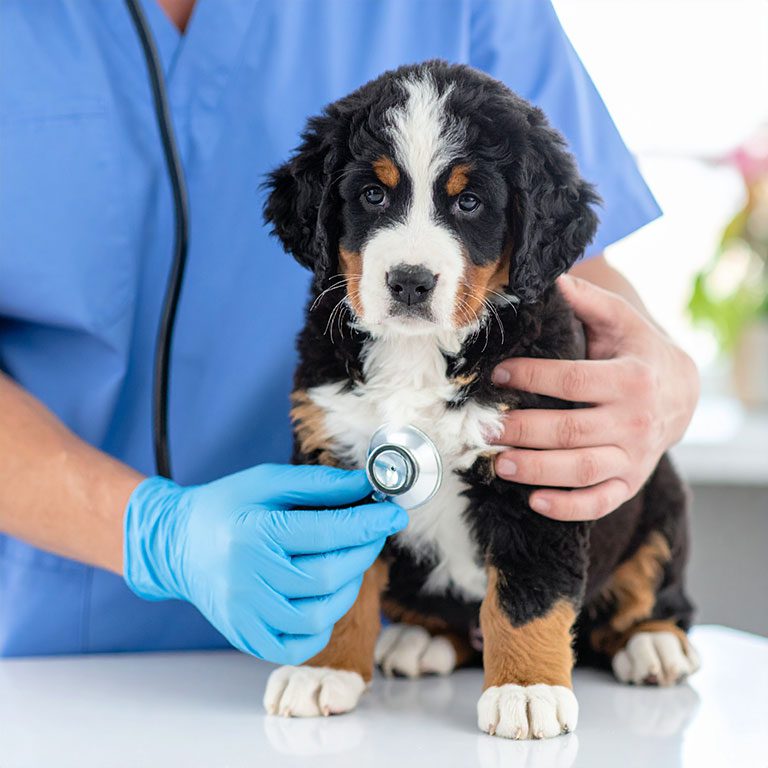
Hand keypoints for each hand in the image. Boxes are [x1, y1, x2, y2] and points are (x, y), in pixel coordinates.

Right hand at [123, 464, 406, 663]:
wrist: (177, 543)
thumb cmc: (227, 506)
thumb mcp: (268, 481)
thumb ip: (319, 483)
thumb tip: (367, 486)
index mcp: (252, 532)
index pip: (325, 532)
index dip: (368, 525)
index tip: (394, 515)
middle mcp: (246, 577)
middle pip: (326, 575)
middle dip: (362, 552)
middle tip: (373, 534)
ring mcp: (243, 612)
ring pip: (317, 614)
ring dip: (347, 588)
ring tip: (347, 564)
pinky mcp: (244, 635)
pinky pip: (296, 645)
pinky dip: (321, 626)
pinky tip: (324, 597)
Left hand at [492, 274, 698, 520]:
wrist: (682, 394)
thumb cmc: (639, 353)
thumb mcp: (622, 323)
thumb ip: (592, 302)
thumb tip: (556, 278)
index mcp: (631, 379)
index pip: (572, 380)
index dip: (531, 378)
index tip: (497, 376)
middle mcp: (635, 421)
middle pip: (570, 430)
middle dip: (522, 430)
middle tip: (483, 428)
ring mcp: (633, 456)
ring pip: (581, 470)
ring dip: (537, 470)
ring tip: (498, 463)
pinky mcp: (629, 482)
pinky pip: (600, 502)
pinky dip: (568, 507)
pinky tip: (534, 501)